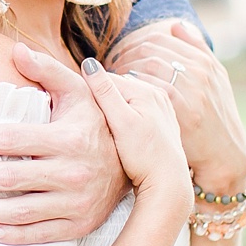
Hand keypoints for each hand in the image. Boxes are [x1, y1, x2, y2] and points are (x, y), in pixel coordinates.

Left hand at [0, 43, 125, 245]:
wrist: (139, 163)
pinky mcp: (79, 225)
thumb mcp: (80, 92)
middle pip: (8, 178)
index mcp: (68, 137)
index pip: (10, 140)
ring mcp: (76, 202)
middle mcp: (72, 171)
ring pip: (19, 211)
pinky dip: (12, 235)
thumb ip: (48, 70)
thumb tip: (16, 50)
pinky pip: (40, 234)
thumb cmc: (98, 122)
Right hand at [80, 57, 191, 207]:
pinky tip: (122, 135)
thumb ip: (105, 92)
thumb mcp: (121, 123)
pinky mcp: (162, 122)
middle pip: (118, 89)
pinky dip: (126, 118)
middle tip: (90, 122)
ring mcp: (162, 108)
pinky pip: (137, 112)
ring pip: (126, 101)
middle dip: (102, 100)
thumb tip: (88, 63)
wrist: (169, 183)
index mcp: (146, 90)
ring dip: (113, 110)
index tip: (76, 107)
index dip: (88, 91)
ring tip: (105, 130)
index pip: (106, 79)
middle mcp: (157, 94)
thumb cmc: (144, 156)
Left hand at [110, 18, 245, 194]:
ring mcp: (192, 89)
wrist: (224, 154)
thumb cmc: (215, 115)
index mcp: (204, 61)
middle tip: (111, 66)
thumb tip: (176, 25)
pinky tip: (123, 93)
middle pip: (150, 50)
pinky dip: (133, 85)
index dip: (134, 45)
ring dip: (125, 68)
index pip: (158, 40)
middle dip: (125, 55)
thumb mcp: (215, 78)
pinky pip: (150, 87)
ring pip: (148, 65)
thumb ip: (197, 50)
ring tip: (113, 78)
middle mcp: (199, 71)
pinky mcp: (182, 108)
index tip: (121, 55)